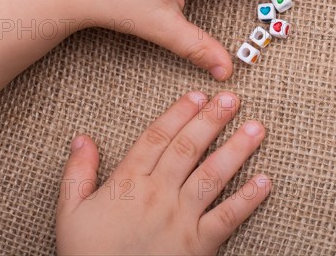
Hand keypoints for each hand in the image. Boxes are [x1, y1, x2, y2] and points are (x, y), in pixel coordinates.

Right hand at [56, 91, 270, 254]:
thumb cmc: (88, 253)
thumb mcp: (71, 212)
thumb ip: (78, 173)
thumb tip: (82, 139)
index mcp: (128, 183)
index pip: (157, 138)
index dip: (179, 113)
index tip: (198, 95)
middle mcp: (158, 194)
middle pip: (188, 149)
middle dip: (212, 120)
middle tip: (233, 99)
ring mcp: (181, 218)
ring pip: (212, 176)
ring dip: (236, 150)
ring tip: (256, 128)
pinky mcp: (198, 244)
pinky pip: (227, 217)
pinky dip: (248, 199)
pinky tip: (265, 181)